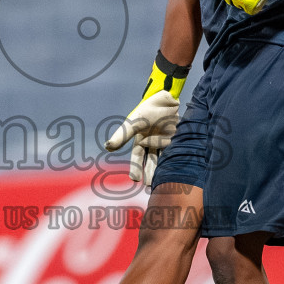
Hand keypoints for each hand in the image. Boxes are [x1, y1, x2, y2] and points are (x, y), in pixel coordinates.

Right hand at [104, 53, 187, 188]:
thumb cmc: (146, 109)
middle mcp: (151, 142)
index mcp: (139, 139)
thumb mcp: (133, 123)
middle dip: (148, 172)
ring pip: (162, 159)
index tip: (135, 179)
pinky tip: (175, 170)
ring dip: (160, 169)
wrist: (165, 98)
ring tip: (160, 182)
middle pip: (149, 161)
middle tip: (148, 186)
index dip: (135, 168)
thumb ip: (122, 135)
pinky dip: (174, 161)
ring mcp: (163, 141)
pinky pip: (174, 152)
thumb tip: (108, 148)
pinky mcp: (174, 138)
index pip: (137, 156)